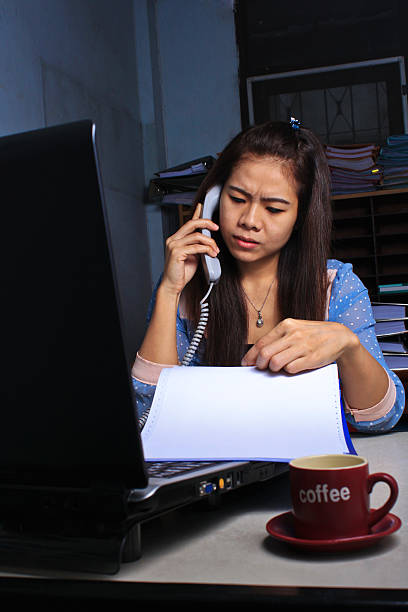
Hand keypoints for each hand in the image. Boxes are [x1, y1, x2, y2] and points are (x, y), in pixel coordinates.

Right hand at [160, 203, 218, 295]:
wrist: (172, 285)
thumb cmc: (181, 272)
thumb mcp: (192, 255)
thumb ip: (197, 246)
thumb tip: (207, 239)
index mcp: (176, 239)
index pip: (188, 222)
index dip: (196, 213)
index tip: (203, 206)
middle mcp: (173, 239)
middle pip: (192, 224)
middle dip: (206, 223)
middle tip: (216, 227)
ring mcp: (173, 245)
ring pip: (197, 236)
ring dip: (210, 242)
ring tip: (216, 251)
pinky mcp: (176, 253)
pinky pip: (196, 247)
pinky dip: (207, 250)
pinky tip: (212, 254)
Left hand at [241, 318, 358, 373]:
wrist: (339, 336)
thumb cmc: (313, 335)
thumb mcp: (295, 330)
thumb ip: (279, 339)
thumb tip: (259, 353)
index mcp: (286, 325)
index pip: (262, 343)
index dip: (251, 355)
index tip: (246, 363)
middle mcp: (293, 334)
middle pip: (265, 354)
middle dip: (259, 364)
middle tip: (260, 369)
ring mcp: (302, 346)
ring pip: (276, 363)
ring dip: (273, 369)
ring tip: (276, 368)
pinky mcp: (311, 358)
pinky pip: (290, 368)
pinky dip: (288, 370)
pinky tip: (291, 367)